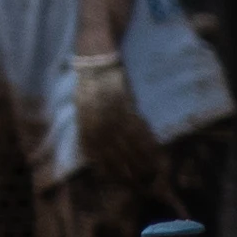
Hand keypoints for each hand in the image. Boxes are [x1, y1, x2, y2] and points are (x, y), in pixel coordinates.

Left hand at [68, 49, 168, 192]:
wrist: (95, 51)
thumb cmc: (90, 77)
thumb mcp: (83, 101)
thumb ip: (88, 122)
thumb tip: (93, 146)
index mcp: (83, 119)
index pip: (93, 151)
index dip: (105, 168)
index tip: (117, 182)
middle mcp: (94, 117)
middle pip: (110, 150)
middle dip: (125, 170)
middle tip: (138, 185)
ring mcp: (108, 109)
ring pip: (124, 141)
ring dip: (139, 159)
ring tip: (150, 172)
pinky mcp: (122, 99)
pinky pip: (135, 125)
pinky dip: (144, 139)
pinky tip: (153, 150)